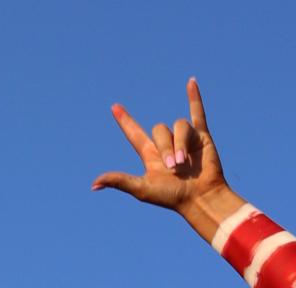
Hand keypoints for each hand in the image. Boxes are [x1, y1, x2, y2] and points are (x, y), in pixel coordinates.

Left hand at [92, 78, 226, 212]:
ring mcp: (183, 139)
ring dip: (181, 143)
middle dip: (166, 147)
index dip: (125, 121)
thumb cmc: (171, 197)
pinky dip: (194, 97)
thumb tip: (94, 184)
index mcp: (150, 155)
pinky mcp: (201, 136)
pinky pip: (197, 113)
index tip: (114, 108)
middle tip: (174, 167)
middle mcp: (166, 145)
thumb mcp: (142, 189)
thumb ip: (119, 181)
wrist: (200, 198)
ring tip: (185, 163)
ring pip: (178, 125)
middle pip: (159, 129)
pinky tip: (191, 81)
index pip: (134, 134)